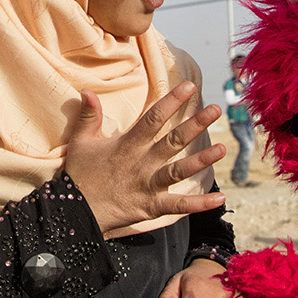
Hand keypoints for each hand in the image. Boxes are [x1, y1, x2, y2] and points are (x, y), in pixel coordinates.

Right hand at [63, 83, 225, 234]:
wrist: (75, 211)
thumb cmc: (79, 174)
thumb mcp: (80, 142)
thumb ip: (88, 116)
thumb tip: (87, 90)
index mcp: (127, 145)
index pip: (153, 118)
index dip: (171, 101)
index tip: (189, 86)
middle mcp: (141, 163)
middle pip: (172, 141)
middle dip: (195, 124)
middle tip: (216, 109)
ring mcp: (148, 186)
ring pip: (179, 171)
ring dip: (201, 160)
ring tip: (223, 149)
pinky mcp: (151, 207)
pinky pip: (179, 205)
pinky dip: (200, 204)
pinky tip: (221, 198)